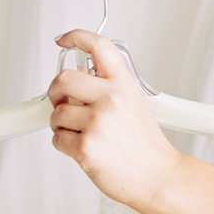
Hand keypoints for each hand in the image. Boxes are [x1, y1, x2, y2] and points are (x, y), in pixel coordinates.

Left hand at [48, 31, 182, 211]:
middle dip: (55, 92)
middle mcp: (110, 98)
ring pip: (56, 113)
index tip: (63, 40)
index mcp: (123, 84)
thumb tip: (73, 83)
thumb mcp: (133, 104)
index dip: (76, 36)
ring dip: (61, 125)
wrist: (158, 177)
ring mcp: (97, 122)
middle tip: (62, 102)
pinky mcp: (86, 146)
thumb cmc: (145, 146)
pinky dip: (64, 145)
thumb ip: (106, 89)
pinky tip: (84, 148)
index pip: (98, 46)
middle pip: (63, 79)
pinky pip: (57, 139)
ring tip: (83, 134)